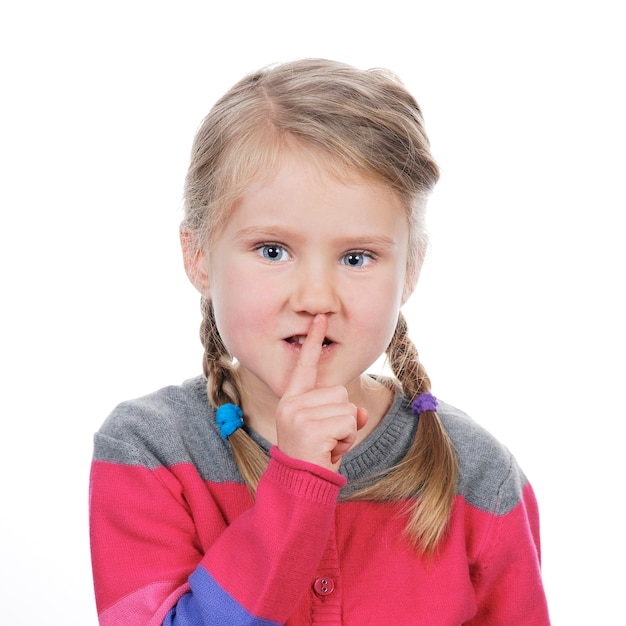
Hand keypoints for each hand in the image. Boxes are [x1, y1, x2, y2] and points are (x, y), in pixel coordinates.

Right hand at [276, 314, 367, 470]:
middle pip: (339, 392)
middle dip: (343, 417)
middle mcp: (291, 404)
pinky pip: (349, 422)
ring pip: (347, 407)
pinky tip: (330, 451)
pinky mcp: (310, 427)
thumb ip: (342, 414)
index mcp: (292, 400)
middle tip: (326, 439)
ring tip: (328, 446)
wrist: (299, 488)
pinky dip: (348, 439)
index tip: (321, 318)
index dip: (313, 341)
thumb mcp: (328, 431)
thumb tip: (360, 412)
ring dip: (346, 430)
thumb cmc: (314, 458)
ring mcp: (299, 415)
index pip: (304, 366)